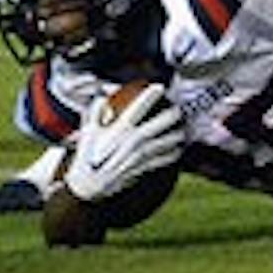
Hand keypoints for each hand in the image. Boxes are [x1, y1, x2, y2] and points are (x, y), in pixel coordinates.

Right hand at [64, 84, 183, 201]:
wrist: (88, 185)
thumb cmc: (88, 156)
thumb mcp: (88, 131)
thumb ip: (96, 110)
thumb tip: (103, 93)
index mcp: (120, 130)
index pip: (139, 107)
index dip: (151, 95)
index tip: (160, 87)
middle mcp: (134, 141)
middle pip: (163, 122)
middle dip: (174, 112)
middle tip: (179, 107)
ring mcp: (141, 155)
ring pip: (169, 140)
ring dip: (179, 132)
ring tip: (183, 126)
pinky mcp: (145, 167)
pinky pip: (166, 158)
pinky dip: (174, 151)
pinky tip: (179, 147)